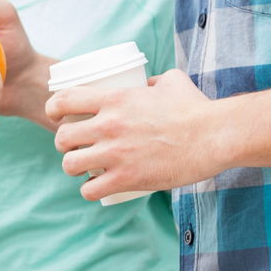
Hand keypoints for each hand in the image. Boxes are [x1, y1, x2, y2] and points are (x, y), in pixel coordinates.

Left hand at [46, 69, 225, 199]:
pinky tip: (95, 188)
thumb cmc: (197, 108)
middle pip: (61, 138)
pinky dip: (89, 191)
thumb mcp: (171, 81)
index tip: (56, 116)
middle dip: (63, 145)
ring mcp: (116, 154)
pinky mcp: (127, 179)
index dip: (53, 109)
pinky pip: (90, 190)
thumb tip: (145, 82)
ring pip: (70, 165)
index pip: (64, 100)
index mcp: (114, 100)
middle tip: (75, 148)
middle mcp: (108, 126)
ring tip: (83, 170)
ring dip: (73, 169)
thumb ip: (153, 80)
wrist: (216, 136)